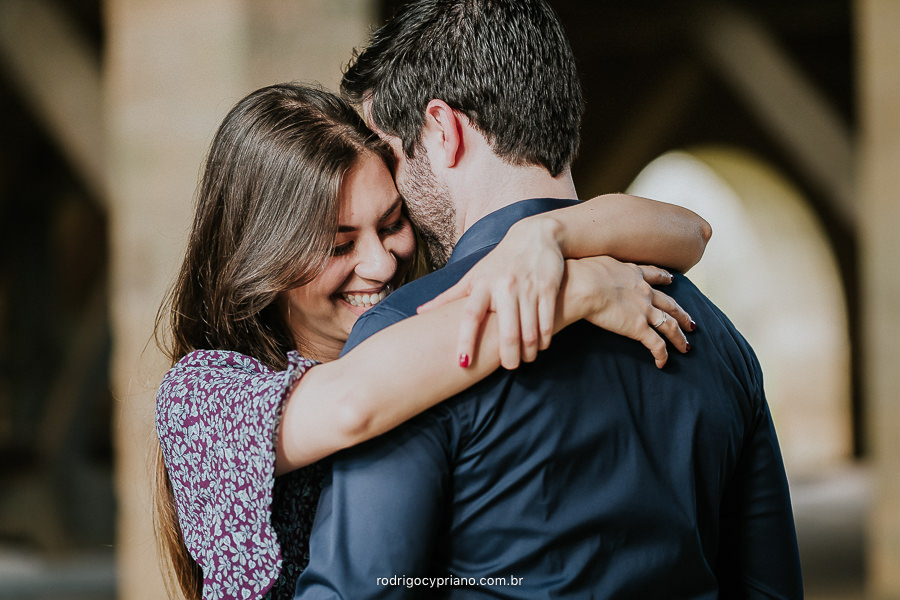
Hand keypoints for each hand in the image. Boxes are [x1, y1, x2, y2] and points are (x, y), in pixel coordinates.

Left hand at [417, 218, 563, 369]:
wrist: (535, 236)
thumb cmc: (499, 262)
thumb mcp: (474, 276)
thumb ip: (449, 296)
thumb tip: (419, 312)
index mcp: (482, 285)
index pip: (471, 316)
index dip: (466, 340)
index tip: (462, 363)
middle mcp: (504, 286)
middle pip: (507, 331)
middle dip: (509, 356)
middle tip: (510, 367)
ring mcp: (527, 288)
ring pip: (530, 331)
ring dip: (529, 351)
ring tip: (525, 359)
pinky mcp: (547, 288)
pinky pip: (547, 322)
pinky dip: (545, 339)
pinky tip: (540, 346)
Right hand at [565, 256, 695, 368]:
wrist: (583, 285)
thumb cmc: (580, 273)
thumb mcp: (593, 263)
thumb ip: (596, 268)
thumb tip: (584, 270)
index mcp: (632, 273)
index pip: (653, 275)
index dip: (664, 278)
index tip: (671, 280)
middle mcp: (643, 291)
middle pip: (669, 303)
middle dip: (681, 314)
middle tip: (691, 322)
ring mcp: (643, 310)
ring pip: (669, 325)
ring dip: (680, 337)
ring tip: (687, 346)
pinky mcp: (637, 327)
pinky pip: (656, 344)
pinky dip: (662, 354)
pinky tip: (663, 363)